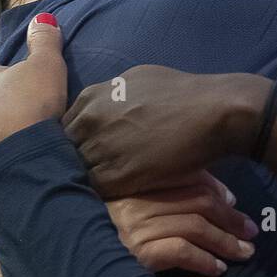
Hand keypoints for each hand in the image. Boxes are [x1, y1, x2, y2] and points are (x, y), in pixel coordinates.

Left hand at [64, 65, 268, 199]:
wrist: (214, 112)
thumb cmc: (183, 92)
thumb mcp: (136, 79)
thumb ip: (110, 96)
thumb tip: (102, 105)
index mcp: (91, 98)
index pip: (61, 127)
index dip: (73, 142)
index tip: (83, 152)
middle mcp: (90, 121)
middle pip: (64, 151)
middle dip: (73, 161)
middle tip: (88, 173)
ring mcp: (102, 149)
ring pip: (77, 172)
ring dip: (84, 181)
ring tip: (96, 188)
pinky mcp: (118, 176)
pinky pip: (95, 190)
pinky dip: (99, 195)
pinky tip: (110, 197)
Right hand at [108, 176, 258, 276]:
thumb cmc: (107, 246)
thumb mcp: (131, 216)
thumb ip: (168, 202)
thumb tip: (225, 197)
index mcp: (133, 187)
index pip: (185, 178)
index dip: (216, 189)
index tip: (233, 202)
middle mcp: (133, 204)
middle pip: (195, 201)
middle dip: (229, 217)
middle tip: (250, 232)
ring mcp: (133, 229)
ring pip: (194, 225)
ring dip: (224, 240)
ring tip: (243, 252)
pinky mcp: (136, 256)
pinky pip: (181, 250)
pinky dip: (204, 259)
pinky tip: (218, 268)